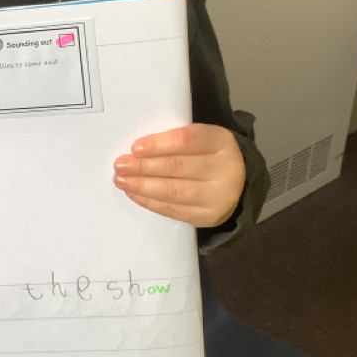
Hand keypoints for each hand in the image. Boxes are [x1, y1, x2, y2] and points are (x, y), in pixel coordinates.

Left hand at [113, 123, 244, 227]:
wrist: (236, 183)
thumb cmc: (206, 155)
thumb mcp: (200, 140)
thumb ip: (174, 142)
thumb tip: (135, 153)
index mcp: (221, 141)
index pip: (187, 140)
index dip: (159, 145)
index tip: (135, 148)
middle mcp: (225, 168)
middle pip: (178, 167)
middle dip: (144, 167)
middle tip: (120, 165)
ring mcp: (219, 196)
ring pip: (174, 191)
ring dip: (142, 186)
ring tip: (122, 180)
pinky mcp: (208, 216)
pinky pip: (173, 210)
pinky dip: (150, 202)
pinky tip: (134, 193)